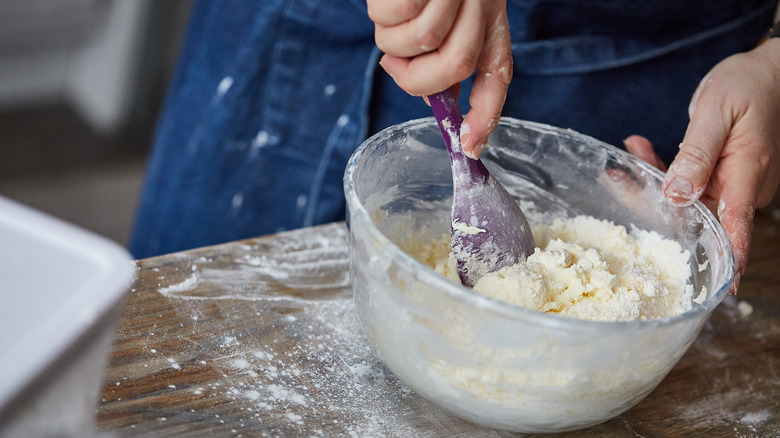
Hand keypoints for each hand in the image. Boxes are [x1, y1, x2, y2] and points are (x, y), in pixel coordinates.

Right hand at [368, 0, 510, 158]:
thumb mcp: (449, 23)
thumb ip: (447, 60)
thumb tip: (437, 104)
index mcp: (490, 23)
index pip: (497, 75)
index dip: (485, 116)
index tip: (468, 147)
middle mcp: (482, 6)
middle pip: (454, 65)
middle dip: (418, 76)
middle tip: (397, 64)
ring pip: (420, 39)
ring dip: (395, 38)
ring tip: (397, 16)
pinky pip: (396, 14)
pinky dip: (384, 11)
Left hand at [624, 38, 779, 290]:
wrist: (769, 70)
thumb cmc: (749, 85)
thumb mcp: (718, 112)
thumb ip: (697, 153)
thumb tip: (677, 194)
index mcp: (747, 174)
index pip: (734, 225)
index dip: (723, 256)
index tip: (715, 285)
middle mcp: (742, 186)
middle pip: (693, 212)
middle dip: (650, 202)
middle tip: (615, 180)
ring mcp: (733, 183)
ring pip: (684, 198)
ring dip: (651, 181)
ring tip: (624, 159)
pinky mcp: (722, 177)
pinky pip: (688, 182)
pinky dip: (662, 170)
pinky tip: (640, 149)